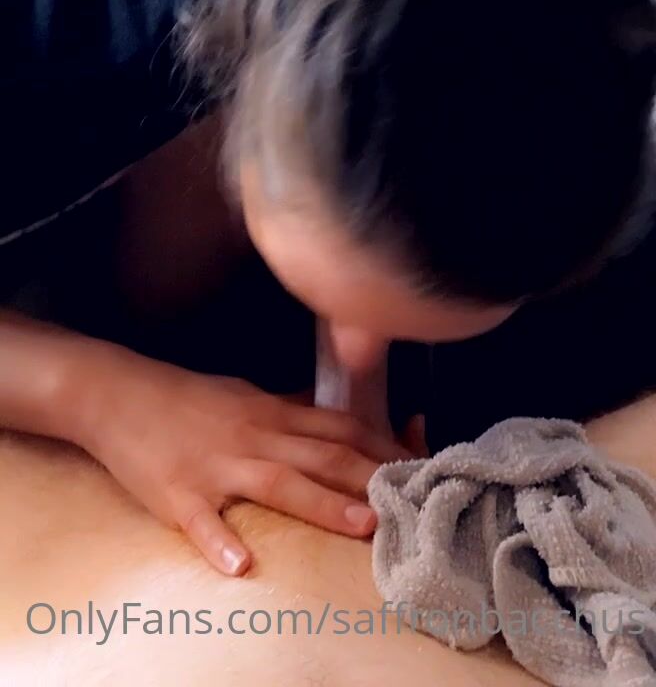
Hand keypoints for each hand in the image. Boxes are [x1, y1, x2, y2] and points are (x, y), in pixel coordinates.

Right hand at [73, 343, 407, 576]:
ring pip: (279, 482)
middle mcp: (255, 436)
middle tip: (414, 499)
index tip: (418, 463)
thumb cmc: (186, 397)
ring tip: (363, 526)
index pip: (339, 427)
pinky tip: (240, 565)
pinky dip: (221, 542)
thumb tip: (330, 416)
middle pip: (323, 454)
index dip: (382, 444)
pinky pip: (202, 520)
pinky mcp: (178, 493)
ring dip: (324, 505)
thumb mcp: (245, 393)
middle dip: (371, 477)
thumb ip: (288, 409)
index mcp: (272, 413)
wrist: (118, 393)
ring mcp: (218, 465)